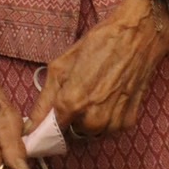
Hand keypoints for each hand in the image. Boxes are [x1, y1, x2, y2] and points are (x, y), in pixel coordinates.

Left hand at [26, 0, 168, 140]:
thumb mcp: (62, 64)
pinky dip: (105, 117)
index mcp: (73, 103)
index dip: (44, 127)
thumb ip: (45, 99)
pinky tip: (108, 95)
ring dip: (87, 119)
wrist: (137, 36)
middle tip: (75, 92)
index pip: (50, 132)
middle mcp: (93, 120)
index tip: (41, 124)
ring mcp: (113, 124)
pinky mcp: (129, 123)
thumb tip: (31, 125)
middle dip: (69, 117)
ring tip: (93, 91)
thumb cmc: (98, 43)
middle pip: (71, 132)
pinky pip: (108, 129)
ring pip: (90, 132)